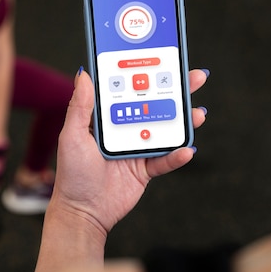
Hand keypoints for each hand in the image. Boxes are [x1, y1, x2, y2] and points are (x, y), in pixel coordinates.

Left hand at [50, 69, 207, 236]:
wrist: (82, 212)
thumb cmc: (71, 174)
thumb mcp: (71, 135)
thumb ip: (80, 106)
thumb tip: (83, 73)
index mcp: (107, 117)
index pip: (129, 90)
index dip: (146, 73)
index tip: (163, 58)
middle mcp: (124, 129)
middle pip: (154, 105)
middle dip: (176, 91)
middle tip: (195, 77)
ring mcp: (137, 149)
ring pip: (165, 130)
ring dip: (184, 120)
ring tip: (198, 113)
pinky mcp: (145, 170)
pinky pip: (165, 160)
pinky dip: (177, 155)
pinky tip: (187, 149)